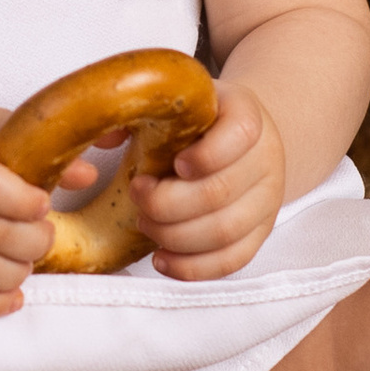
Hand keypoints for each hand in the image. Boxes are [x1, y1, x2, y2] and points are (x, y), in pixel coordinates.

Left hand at [131, 81, 284, 279]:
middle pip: (220, 192)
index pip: (241, 133)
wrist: (240, 141)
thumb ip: (140, 112)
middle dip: (167, 203)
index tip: (174, 163)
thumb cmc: (199, 122)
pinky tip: (161, 257)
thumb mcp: (176, 104)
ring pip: (224, 232)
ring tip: (145, 223)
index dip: (206, 154)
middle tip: (138, 196)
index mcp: (246, 114)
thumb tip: (104, 137)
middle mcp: (265, 157)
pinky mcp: (259, 234)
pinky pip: (231, 260)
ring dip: (174, 235)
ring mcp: (266, 200)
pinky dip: (192, 266)